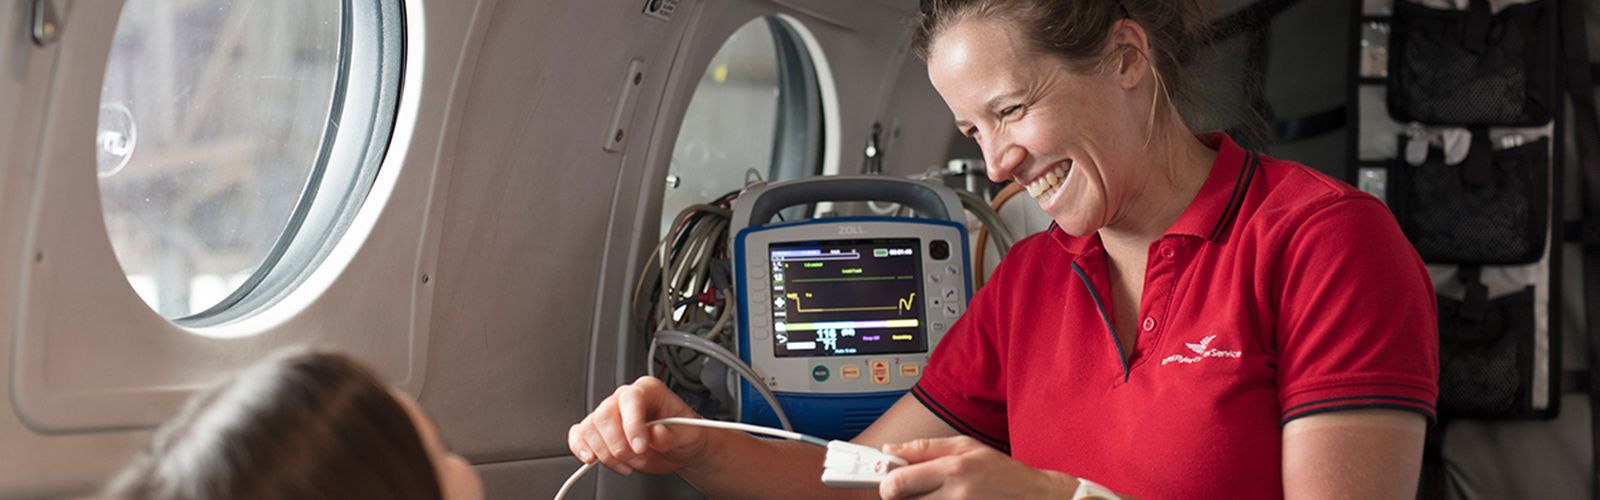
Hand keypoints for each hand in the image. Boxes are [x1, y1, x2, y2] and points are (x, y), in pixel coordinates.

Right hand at [567, 376, 708, 474]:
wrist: (679, 447)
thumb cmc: (683, 434)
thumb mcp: (688, 435)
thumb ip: (672, 435)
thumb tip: (654, 433)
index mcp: (648, 390)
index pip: (631, 400)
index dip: (632, 424)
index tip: (640, 447)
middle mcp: (624, 398)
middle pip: (604, 416)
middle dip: (620, 445)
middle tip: (638, 459)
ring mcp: (609, 413)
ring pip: (590, 428)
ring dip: (607, 454)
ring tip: (629, 464)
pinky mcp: (599, 431)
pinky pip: (579, 434)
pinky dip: (580, 447)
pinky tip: (592, 458)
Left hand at [878, 436, 1077, 498]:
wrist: (1034, 497)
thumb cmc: (1001, 472)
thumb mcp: (966, 446)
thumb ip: (925, 447)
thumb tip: (891, 449)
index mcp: (952, 469)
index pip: (897, 483)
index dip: (886, 481)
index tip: (887, 478)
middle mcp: (953, 496)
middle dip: (901, 494)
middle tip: (911, 488)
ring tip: (936, 494)